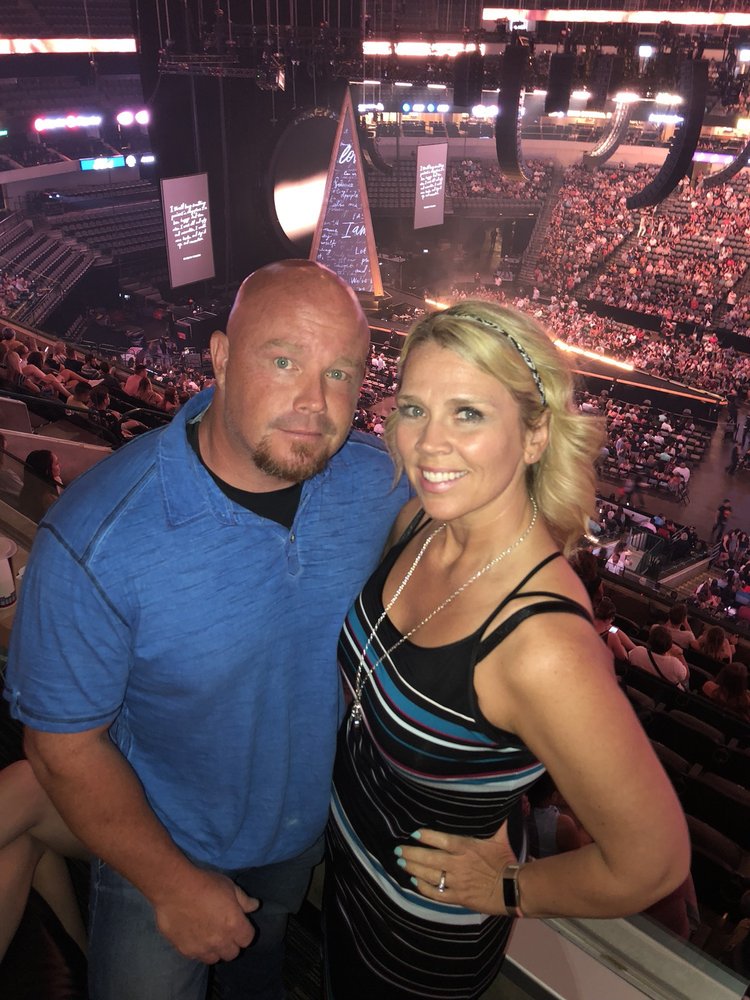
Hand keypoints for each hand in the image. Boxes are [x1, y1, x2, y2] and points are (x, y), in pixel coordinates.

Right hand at [152, 868, 258, 963]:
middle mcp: (220, 941)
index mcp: (234, 925)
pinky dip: (199, 949)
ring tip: (209, 936)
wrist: (174, 888)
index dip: (244, 931)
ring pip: (215, 958)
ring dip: (215, 950)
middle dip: (231, 943)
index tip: (238, 924)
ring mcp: (202, 948)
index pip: (248, 939)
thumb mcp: (229, 886)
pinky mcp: (186, 951)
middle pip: (232, 953)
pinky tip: (194, 936)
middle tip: (224, 930)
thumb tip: (255, 906)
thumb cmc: (205, 883)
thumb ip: (244, 900)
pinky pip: (197, 957)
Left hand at [397, 821, 517, 914]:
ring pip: (430, 875)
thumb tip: (499, 801)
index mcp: (467, 847)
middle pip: (430, 858)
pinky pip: (436, 894)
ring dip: (414, 869)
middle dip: (412, 854)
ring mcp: (457, 882)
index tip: (414, 833)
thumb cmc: (505, 861)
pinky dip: (424, 888)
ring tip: (402, 863)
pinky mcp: (458, 897)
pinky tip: (415, 882)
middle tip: (398, 850)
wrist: (513, 889)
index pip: (443, 840)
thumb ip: (495, 820)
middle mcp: (458, 864)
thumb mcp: (500, 837)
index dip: (427, 836)